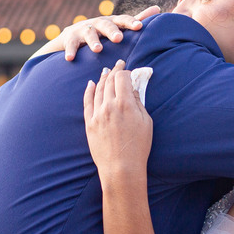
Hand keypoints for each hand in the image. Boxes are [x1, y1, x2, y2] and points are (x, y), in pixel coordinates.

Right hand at [58, 6, 158, 60]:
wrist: (73, 35)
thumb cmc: (103, 32)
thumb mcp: (119, 25)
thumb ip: (136, 19)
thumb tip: (158, 8)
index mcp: (112, 22)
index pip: (123, 20)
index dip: (130, 22)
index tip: (139, 27)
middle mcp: (98, 24)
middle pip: (106, 25)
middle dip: (112, 31)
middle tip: (118, 38)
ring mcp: (84, 30)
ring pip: (89, 34)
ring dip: (93, 41)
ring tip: (97, 50)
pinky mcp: (71, 39)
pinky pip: (71, 45)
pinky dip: (71, 51)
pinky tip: (70, 58)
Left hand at [83, 60, 151, 183]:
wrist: (121, 168)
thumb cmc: (138, 147)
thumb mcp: (146, 122)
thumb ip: (138, 102)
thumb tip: (133, 90)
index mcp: (125, 104)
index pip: (122, 78)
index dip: (125, 72)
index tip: (128, 71)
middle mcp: (109, 106)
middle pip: (109, 81)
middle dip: (114, 71)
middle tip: (118, 65)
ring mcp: (97, 114)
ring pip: (98, 90)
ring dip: (102, 78)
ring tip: (106, 72)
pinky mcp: (89, 123)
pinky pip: (87, 103)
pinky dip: (89, 91)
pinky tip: (91, 84)